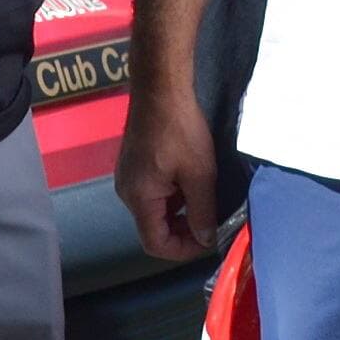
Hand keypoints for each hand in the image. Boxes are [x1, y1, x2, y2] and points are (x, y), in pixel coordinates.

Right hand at [116, 88, 220, 262]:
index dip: (183, 249)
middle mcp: (127, 193)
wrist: (160, 90)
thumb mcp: (200, 174)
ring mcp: (129, 177)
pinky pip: (154, 193)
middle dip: (184, 231)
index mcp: (138, 199)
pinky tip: (192, 181)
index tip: (208, 240)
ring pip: (156, 210)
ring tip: (206, 200)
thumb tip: (205, 239)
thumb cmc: (179, 130)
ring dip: (180, 212)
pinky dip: (174, 196)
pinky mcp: (135, 165)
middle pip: (154, 228)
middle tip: (212, 221)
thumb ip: (202, 211)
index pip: (155, 244)